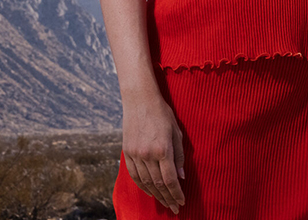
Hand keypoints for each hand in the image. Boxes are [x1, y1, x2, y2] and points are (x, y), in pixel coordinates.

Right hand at [122, 95, 185, 213]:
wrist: (139, 99)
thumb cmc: (162, 113)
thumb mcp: (176, 132)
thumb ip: (179, 156)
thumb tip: (181, 176)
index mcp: (162, 149)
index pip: (170, 179)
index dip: (176, 193)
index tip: (181, 202)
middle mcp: (147, 154)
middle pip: (158, 184)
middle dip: (167, 198)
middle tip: (175, 208)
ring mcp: (135, 154)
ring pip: (145, 182)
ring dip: (155, 194)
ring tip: (163, 202)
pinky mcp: (127, 152)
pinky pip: (134, 175)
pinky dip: (141, 185)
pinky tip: (149, 191)